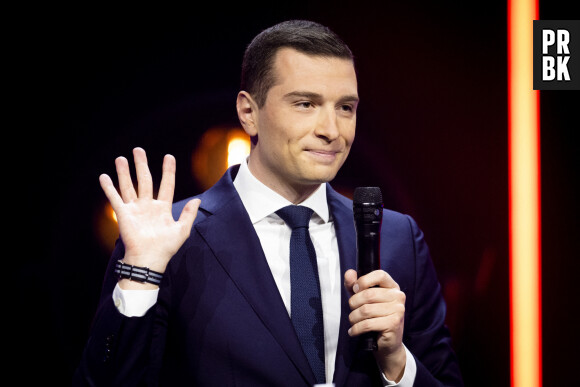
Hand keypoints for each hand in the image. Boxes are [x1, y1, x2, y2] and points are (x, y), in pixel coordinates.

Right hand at [99, 147, 199, 287]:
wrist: (148, 260)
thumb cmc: (166, 248)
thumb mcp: (182, 231)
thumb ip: (189, 215)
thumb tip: (197, 200)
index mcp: (163, 208)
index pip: (166, 185)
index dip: (168, 171)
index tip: (169, 156)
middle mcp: (148, 206)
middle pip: (145, 180)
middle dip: (141, 165)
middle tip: (138, 150)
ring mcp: (135, 209)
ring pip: (129, 186)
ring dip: (124, 172)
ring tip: (121, 158)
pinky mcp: (123, 214)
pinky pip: (115, 198)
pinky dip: (109, 187)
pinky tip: (104, 176)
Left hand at [344, 269, 406, 381]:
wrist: (388, 344)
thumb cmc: (376, 318)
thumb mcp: (363, 299)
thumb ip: (355, 285)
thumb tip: (349, 273)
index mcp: (392, 287)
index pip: (380, 274)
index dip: (364, 280)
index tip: (355, 289)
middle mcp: (398, 297)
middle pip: (368, 294)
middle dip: (353, 303)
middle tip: (353, 310)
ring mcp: (398, 310)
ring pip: (365, 310)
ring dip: (354, 318)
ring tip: (354, 322)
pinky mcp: (393, 324)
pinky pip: (367, 324)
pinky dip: (356, 329)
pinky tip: (354, 331)